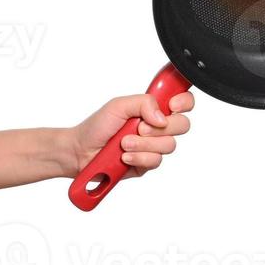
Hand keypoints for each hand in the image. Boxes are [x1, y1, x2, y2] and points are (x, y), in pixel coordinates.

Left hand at [67, 90, 193, 178]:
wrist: (81, 152)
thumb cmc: (97, 126)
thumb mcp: (118, 106)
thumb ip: (142, 103)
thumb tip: (161, 116)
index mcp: (151, 108)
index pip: (181, 101)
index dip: (183, 102)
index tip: (171, 106)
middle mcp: (156, 126)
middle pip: (182, 125)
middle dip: (159, 128)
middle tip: (139, 127)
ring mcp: (153, 146)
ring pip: (169, 145)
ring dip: (143, 144)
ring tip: (124, 143)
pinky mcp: (148, 164)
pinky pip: (156, 161)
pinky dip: (138, 157)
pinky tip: (124, 157)